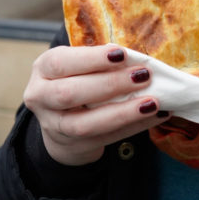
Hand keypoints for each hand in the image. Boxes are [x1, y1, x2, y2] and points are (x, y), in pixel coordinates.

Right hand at [23, 44, 170, 166]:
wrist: (61, 117)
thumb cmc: (79, 77)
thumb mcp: (79, 63)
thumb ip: (101, 59)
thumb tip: (140, 57)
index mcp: (44, 69)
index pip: (61, 63)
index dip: (92, 59)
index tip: (122, 54)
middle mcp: (41, 98)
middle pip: (70, 94)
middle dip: (110, 85)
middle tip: (144, 76)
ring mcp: (56, 126)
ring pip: (85, 124)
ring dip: (123, 113)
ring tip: (153, 102)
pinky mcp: (75, 145)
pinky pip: (106, 138)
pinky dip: (134, 127)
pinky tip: (157, 115)